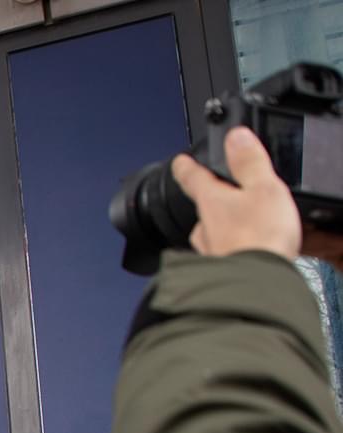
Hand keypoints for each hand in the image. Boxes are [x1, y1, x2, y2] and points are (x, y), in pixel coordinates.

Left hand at [173, 126, 301, 262]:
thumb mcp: (263, 188)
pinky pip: (223, 256)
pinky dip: (231, 252)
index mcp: (211, 202)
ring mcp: (210, 253)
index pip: (193, 178)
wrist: (257, 286)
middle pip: (203, 211)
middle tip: (220, 197)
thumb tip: (235, 136)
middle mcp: (204, 228)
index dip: (186, 167)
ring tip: (239, 227)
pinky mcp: (220, 273)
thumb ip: (249, 162)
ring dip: (221, 230)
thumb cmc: (259, 238)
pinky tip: (244, 254)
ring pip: (210, 236)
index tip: (178, 161)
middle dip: (211, 203)